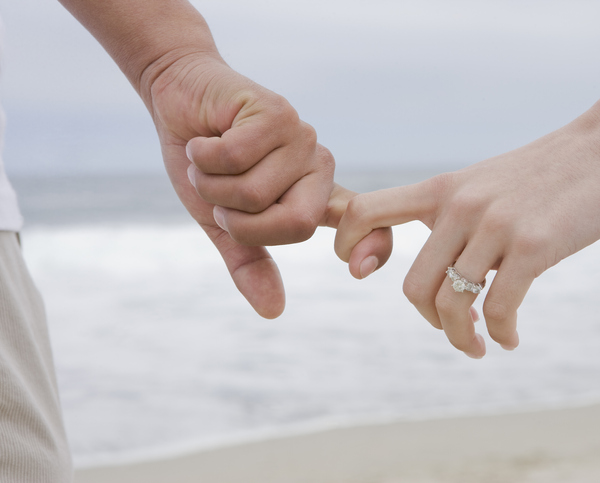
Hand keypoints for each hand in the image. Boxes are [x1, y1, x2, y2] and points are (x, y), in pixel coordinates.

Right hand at [148, 54, 390, 316]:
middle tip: (219, 196)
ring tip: (208, 161)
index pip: (363, 222)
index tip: (359, 271)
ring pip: (255, 194)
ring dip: (211, 185)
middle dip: (239, 221)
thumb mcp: (222, 221)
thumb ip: (249, 262)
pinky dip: (203, 156)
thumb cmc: (206, 162)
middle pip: (295, 224)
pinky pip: (234, 157)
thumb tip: (273, 312)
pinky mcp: (278, 114)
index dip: (375, 245)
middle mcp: (318, 167)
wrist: (179, 99)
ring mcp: (301, 139)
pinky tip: (205, 139)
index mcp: (314, 195)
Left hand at [334, 125, 599, 357]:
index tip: (361, 269)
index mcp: (441, 190)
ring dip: (462, 338)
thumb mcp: (483, 182)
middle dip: (430, 320)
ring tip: (479, 346)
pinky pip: (498, 308)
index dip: (348, 244)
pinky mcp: (532, 245)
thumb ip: (451, 213)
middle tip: (454, 329)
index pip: (365, 211)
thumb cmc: (544, 174)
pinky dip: (501, 333)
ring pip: (452, 304)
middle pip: (414, 286)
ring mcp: (495, 226)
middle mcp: (460, 207)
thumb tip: (436, 265)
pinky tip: (510, 338)